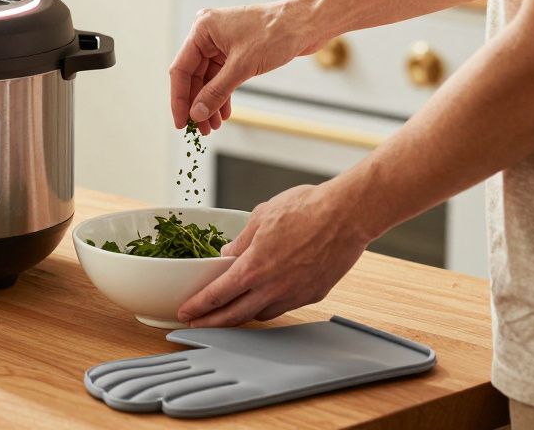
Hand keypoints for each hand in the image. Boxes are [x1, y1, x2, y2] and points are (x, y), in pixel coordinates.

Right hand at [169, 1, 318, 133]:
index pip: (181, 70)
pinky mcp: (237, 51)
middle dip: (198, 104)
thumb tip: (197, 114)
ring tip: (213, 125)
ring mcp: (223, 43)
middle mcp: (209, 35)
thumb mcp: (242, 66)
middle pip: (194, 76)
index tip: (181, 123)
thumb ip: (216, 92)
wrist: (308, 23)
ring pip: (209, 79)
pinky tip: (224, 112)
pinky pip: (223, 77)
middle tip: (199, 129)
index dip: (179, 99)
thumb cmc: (276, 33)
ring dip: (210, 102)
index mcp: (202, 30)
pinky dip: (223, 94)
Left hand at [176, 184, 371, 326]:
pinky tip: (267, 296)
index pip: (217, 295)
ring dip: (243, 314)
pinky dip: (271, 304)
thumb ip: (241, 241)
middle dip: (212, 323)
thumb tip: (227, 254)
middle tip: (198, 324)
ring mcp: (294, 295)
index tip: (186, 312)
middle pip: (235, 315)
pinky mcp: (313, 295)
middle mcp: (272, 288)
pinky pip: (285, 306)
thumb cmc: (306, 209)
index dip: (198, 307)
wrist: (346, 215)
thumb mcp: (261, 217)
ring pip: (261, 314)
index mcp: (254, 267)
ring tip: (232, 309)